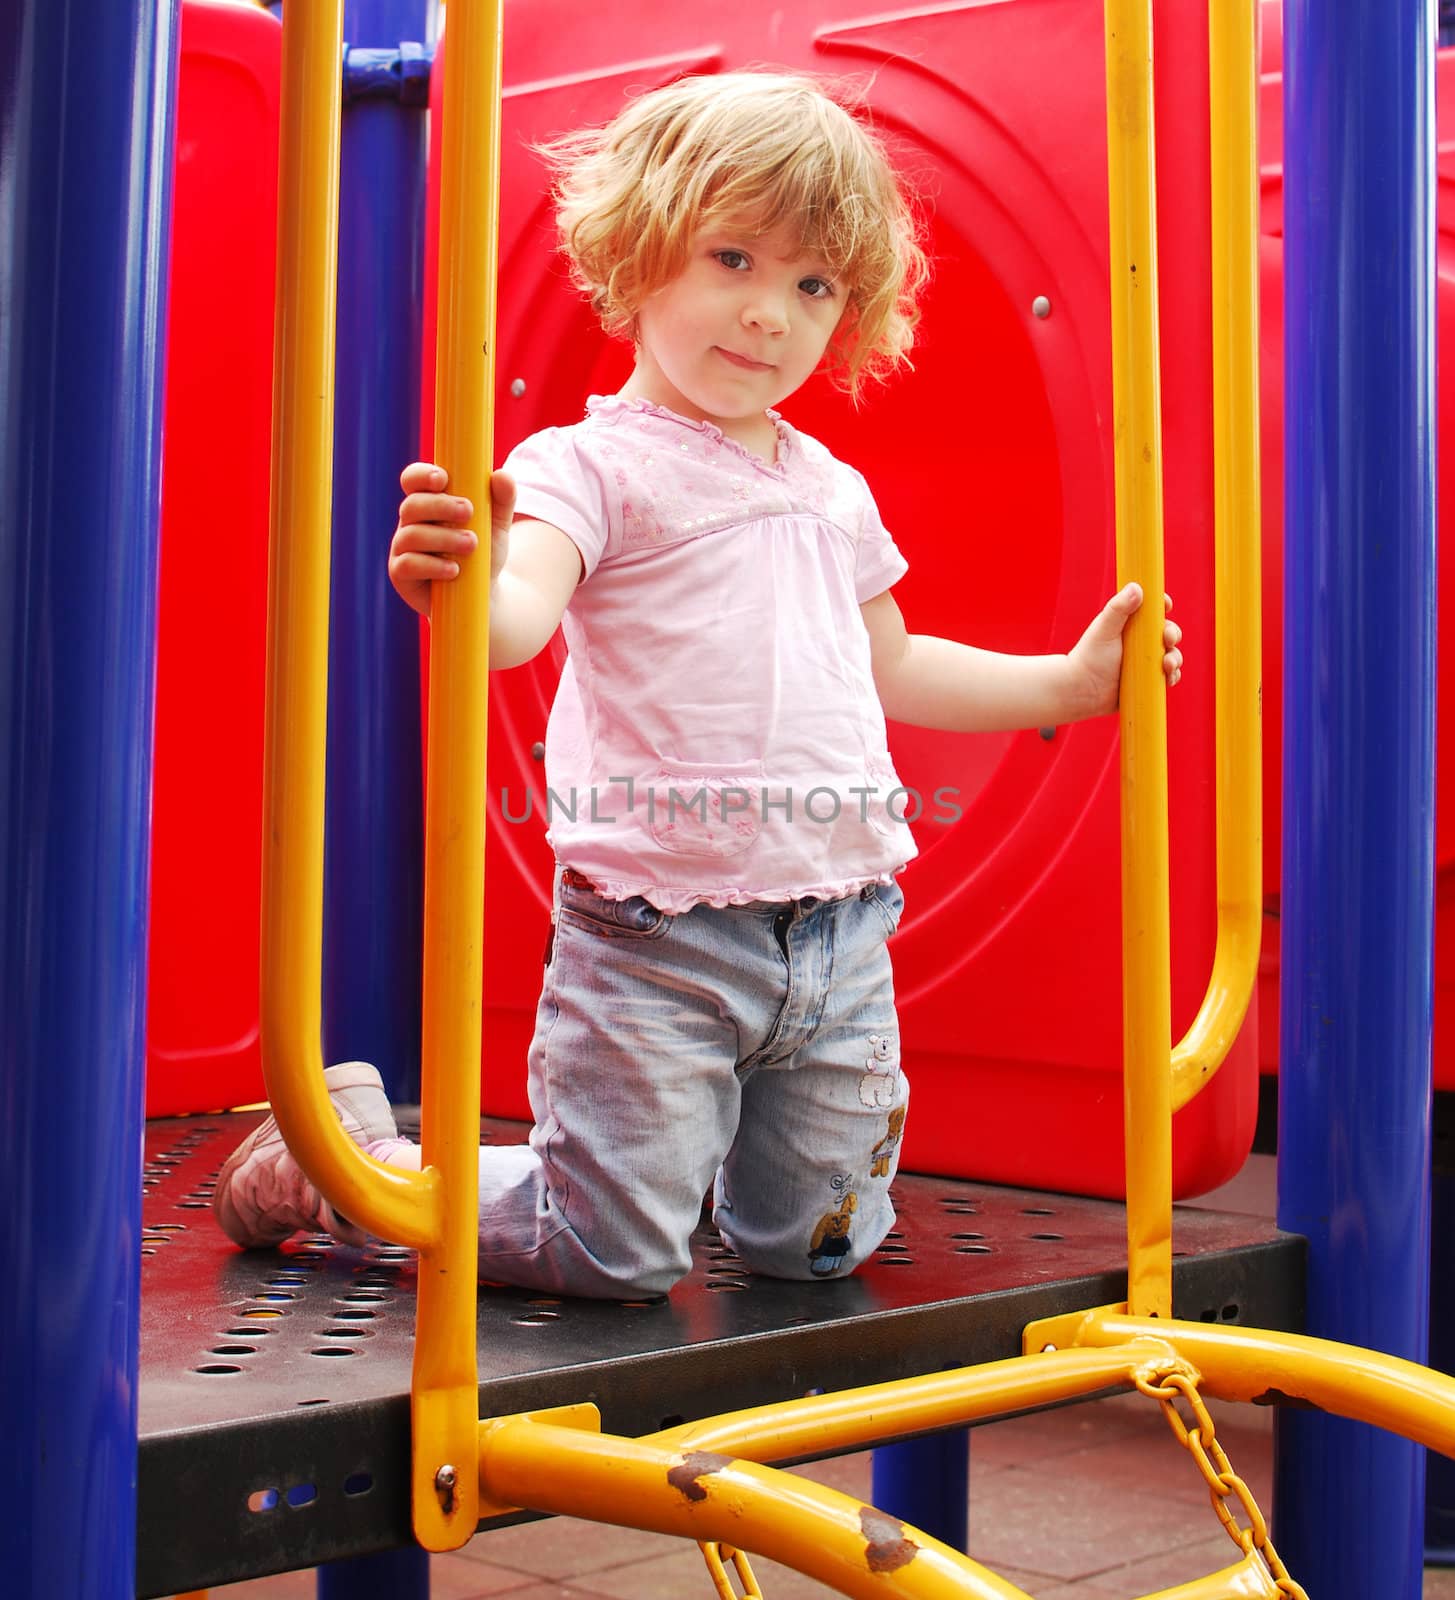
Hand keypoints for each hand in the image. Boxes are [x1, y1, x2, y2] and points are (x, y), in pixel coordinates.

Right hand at [387, 461, 515, 617]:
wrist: (484, 595)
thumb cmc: (485, 555)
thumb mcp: (498, 526)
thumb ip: (502, 499)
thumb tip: (503, 475)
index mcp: (428, 504)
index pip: (413, 480)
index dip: (421, 475)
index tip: (443, 479)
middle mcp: (411, 523)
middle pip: (412, 505)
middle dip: (440, 505)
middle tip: (468, 511)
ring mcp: (403, 549)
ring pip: (411, 535)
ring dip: (442, 537)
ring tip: (472, 544)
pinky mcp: (401, 575)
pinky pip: (407, 565)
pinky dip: (432, 566)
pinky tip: (454, 570)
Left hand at [1069, 583, 1183, 717]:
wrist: (1080, 692)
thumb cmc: (1088, 658)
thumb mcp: (1104, 630)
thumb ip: (1118, 608)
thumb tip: (1137, 587)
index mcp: (1130, 625)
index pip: (1152, 611)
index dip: (1162, 605)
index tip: (1166, 604)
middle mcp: (1140, 642)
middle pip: (1167, 632)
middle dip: (1172, 634)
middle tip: (1167, 638)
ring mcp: (1145, 662)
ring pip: (1171, 655)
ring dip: (1175, 658)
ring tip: (1167, 664)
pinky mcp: (1147, 681)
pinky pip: (1168, 677)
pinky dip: (1172, 676)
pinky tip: (1169, 678)